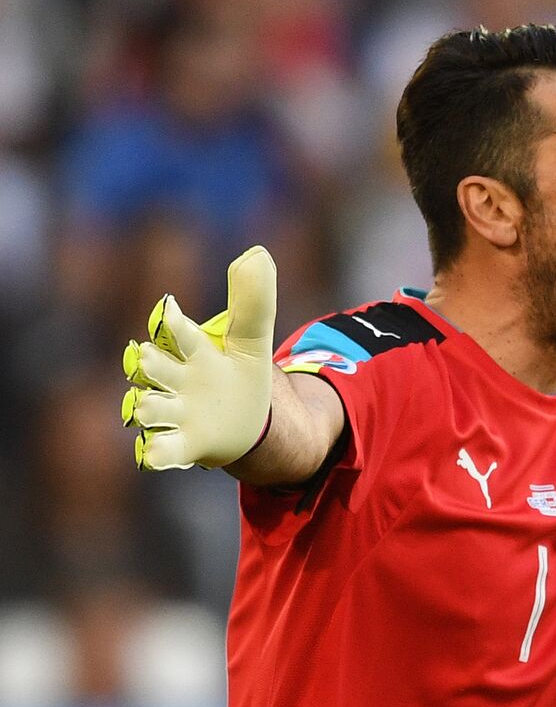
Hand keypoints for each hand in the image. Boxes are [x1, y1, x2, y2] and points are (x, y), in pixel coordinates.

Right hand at [121, 246, 277, 469]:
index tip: (168, 308)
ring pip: (148, 407)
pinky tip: (152, 454)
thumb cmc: (239, 377)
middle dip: (146, 364)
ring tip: (146, 406)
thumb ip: (253, 303)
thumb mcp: (252, 342)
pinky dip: (155, 452)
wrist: (248, 425)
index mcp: (192, 352)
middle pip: (150, 369)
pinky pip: (160, 450)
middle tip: (145, 358)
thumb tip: (258, 253)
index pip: (177, 333)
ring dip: (147, 406)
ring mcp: (174, 414)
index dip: (170, 322)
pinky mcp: (181, 445)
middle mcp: (174, 381)